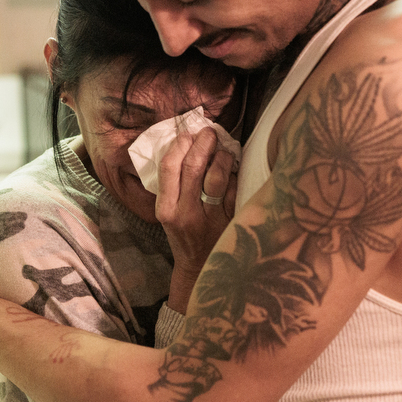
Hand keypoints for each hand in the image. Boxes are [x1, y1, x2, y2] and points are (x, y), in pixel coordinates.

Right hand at [154, 127, 238, 312]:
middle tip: (209, 132)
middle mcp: (186, 214)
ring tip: (223, 148)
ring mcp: (210, 220)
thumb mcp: (168, 213)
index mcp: (166, 210)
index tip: (186, 134)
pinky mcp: (231, 222)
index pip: (169, 168)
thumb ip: (172, 185)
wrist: (200, 269)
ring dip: (222, 156)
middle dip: (203, 143)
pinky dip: (235, 174)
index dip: (179, 145)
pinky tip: (234, 167)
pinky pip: (235, 190)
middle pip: (194, 168)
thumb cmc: (182, 235)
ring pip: (218, 177)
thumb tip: (183, 144)